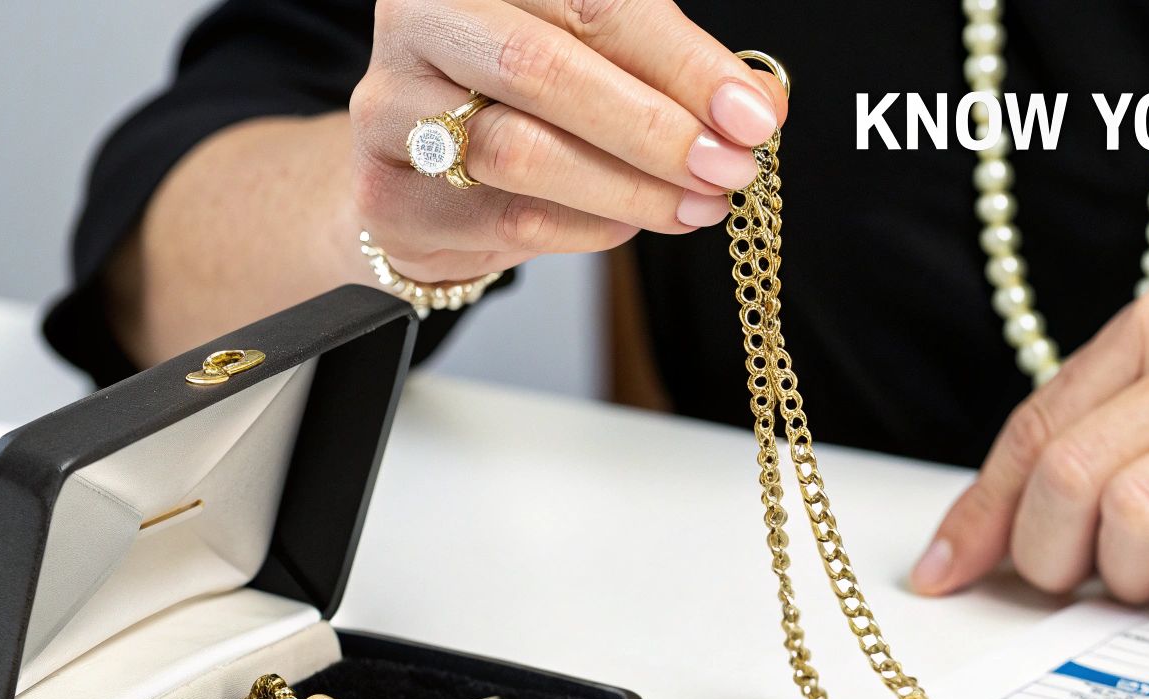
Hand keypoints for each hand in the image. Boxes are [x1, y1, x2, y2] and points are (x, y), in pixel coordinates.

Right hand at [349, 0, 786, 283]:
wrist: (424, 182)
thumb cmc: (525, 104)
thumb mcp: (602, 62)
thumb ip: (672, 72)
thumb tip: (759, 107)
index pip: (592, 1)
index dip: (681, 62)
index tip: (752, 116)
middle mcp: (421, 22)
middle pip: (544, 69)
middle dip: (655, 128)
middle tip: (727, 169)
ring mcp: (391, 107)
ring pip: (521, 151)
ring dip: (630, 187)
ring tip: (696, 206)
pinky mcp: (389, 193)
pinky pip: (507, 216)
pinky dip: (589, 227)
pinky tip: (631, 223)